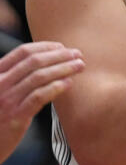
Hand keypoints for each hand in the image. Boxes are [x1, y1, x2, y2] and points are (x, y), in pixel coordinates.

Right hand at [0, 42, 84, 163]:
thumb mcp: (1, 93)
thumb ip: (16, 79)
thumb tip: (49, 64)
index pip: (22, 52)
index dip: (45, 47)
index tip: (63, 47)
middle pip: (34, 62)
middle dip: (59, 55)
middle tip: (78, 54)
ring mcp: (6, 100)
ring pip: (39, 77)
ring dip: (63, 68)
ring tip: (79, 66)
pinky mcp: (15, 117)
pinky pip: (39, 97)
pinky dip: (56, 87)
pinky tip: (69, 83)